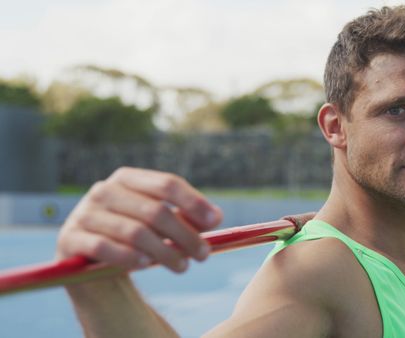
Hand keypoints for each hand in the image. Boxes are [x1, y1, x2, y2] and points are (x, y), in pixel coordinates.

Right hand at [56, 167, 222, 272]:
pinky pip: (104, 248)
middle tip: (204, 255)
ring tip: (182, 266)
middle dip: (185, 235)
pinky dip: (129, 257)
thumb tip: (216, 216)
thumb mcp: (163, 226)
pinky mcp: (70, 239)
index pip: (166, 184)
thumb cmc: (136, 240)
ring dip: (164, 252)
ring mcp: (84, 213)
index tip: (216, 221)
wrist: (94, 266)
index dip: (193, 202)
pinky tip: (146, 265)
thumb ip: (188, 218)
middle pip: (155, 210)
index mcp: (128, 178)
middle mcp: (104, 191)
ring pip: (134, 232)